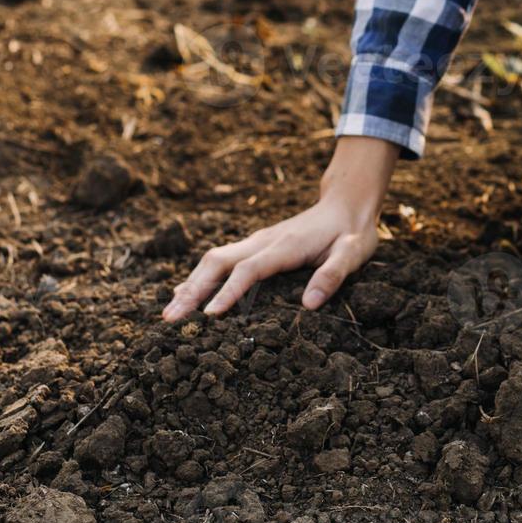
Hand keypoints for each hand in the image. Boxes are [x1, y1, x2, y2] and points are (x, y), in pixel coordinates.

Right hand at [161, 136, 399, 320]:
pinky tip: (187, 293)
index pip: (248, 271)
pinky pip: (221, 259)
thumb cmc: (351, 232)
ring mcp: (256, 241)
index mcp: (284, 246)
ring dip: (190, 283)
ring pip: (214, 259)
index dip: (228, 292)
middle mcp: (263, 241)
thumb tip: (309, 305)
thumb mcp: (352, 254)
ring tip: (169, 312)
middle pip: (218, 262)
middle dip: (192, 290)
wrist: (347, 204)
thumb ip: (332, 276)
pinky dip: (200, 276)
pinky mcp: (256, 245)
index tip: (208, 316)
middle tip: (169, 319)